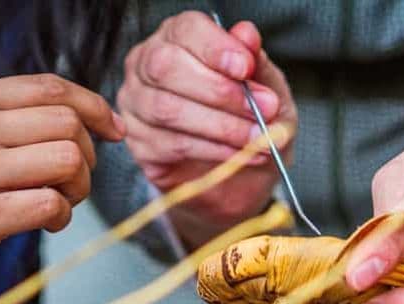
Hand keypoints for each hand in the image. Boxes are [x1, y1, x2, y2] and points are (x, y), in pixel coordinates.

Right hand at [0, 74, 124, 296]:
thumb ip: (7, 124)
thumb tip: (81, 119)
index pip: (49, 87)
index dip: (94, 106)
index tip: (114, 129)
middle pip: (68, 124)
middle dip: (87, 155)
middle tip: (69, 181)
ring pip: (69, 159)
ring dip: (78, 187)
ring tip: (57, 200)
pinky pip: (53, 204)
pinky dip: (62, 217)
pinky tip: (45, 223)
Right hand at [118, 11, 296, 246]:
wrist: (243, 172)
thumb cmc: (249, 117)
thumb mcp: (266, 88)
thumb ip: (257, 63)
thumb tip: (247, 35)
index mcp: (177, 38)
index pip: (186, 30)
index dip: (216, 48)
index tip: (247, 68)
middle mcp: (147, 65)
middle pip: (167, 67)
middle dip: (220, 91)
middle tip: (263, 110)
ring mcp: (137, 105)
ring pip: (169, 110)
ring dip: (222, 126)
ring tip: (259, 138)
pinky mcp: (140, 144)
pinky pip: (173, 145)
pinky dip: (215, 151)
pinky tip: (242, 155)